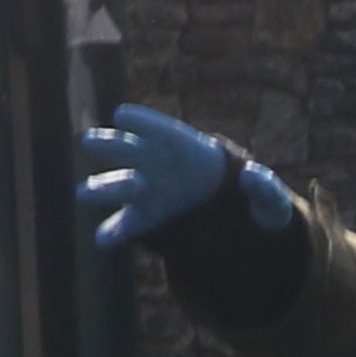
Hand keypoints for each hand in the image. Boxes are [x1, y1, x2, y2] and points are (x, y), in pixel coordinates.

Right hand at [77, 104, 284, 248]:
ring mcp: (149, 189)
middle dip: (113, 146)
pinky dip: (115, 231)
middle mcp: (162, 163)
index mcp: (191, 149)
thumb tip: (253, 175)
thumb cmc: (254, 199)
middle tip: (93, 142)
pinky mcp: (147, 217)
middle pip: (132, 150)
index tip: (121, 114)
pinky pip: (127, 223)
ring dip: (106, 187)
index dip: (144, 121)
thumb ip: (265, 189)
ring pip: (120, 183)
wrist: (239, 221)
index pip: (165, 131)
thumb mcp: (269, 199)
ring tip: (85, 193)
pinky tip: (103, 241)